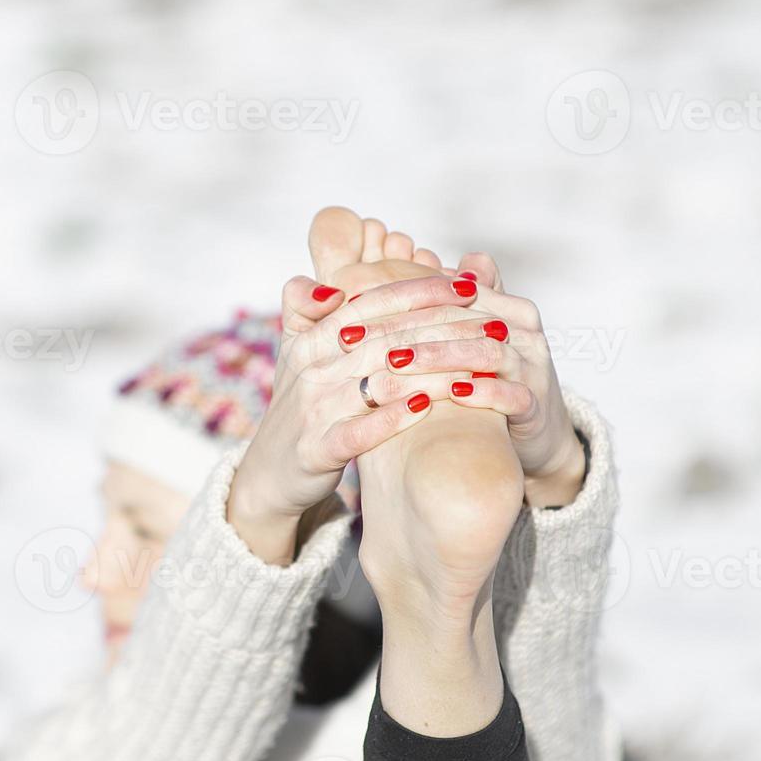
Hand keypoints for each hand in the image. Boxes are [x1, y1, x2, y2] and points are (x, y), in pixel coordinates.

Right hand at [226, 273, 481, 565]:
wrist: (268, 474)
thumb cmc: (298, 408)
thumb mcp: (296, 354)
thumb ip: (309, 311)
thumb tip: (337, 286)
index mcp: (308, 340)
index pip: (369, 303)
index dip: (419, 291)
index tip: (467, 286)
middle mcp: (309, 369)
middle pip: (384, 339)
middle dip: (443, 328)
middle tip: (492, 325)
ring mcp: (311, 411)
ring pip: (378, 381)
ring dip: (434, 372)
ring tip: (479, 364)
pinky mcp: (316, 450)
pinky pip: (358, 432)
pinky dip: (392, 418)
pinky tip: (427, 408)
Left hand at [375, 251, 585, 507]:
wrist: (533, 434)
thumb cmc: (488, 380)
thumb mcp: (462, 341)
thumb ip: (434, 309)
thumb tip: (380, 277)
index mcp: (504, 307)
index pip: (451, 292)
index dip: (402, 298)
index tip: (355, 308)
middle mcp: (521, 331)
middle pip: (464, 317)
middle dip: (410, 326)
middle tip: (363, 337)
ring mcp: (531, 367)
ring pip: (489, 351)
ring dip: (440, 356)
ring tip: (397, 362)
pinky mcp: (536, 406)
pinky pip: (514, 394)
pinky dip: (484, 392)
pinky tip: (451, 393)